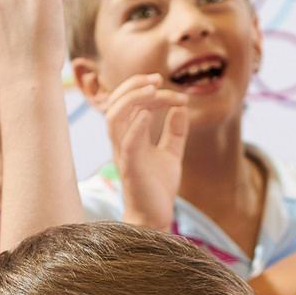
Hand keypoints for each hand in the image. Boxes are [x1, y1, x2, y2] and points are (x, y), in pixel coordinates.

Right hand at [104, 72, 189, 231]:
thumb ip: (175, 132)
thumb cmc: (158, 187)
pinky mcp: (130, 167)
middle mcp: (122, 141)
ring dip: (131, 98)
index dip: (147, 90)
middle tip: (158, 78)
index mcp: (129, 136)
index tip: (172, 90)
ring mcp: (124, 153)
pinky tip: (147, 112)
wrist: (155, 216)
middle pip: (115, 103)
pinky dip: (135, 124)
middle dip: (134, 85)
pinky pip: (126, 141)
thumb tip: (181, 108)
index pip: (129, 103)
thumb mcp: (171, 154)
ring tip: (152, 88)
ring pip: (114, 117)